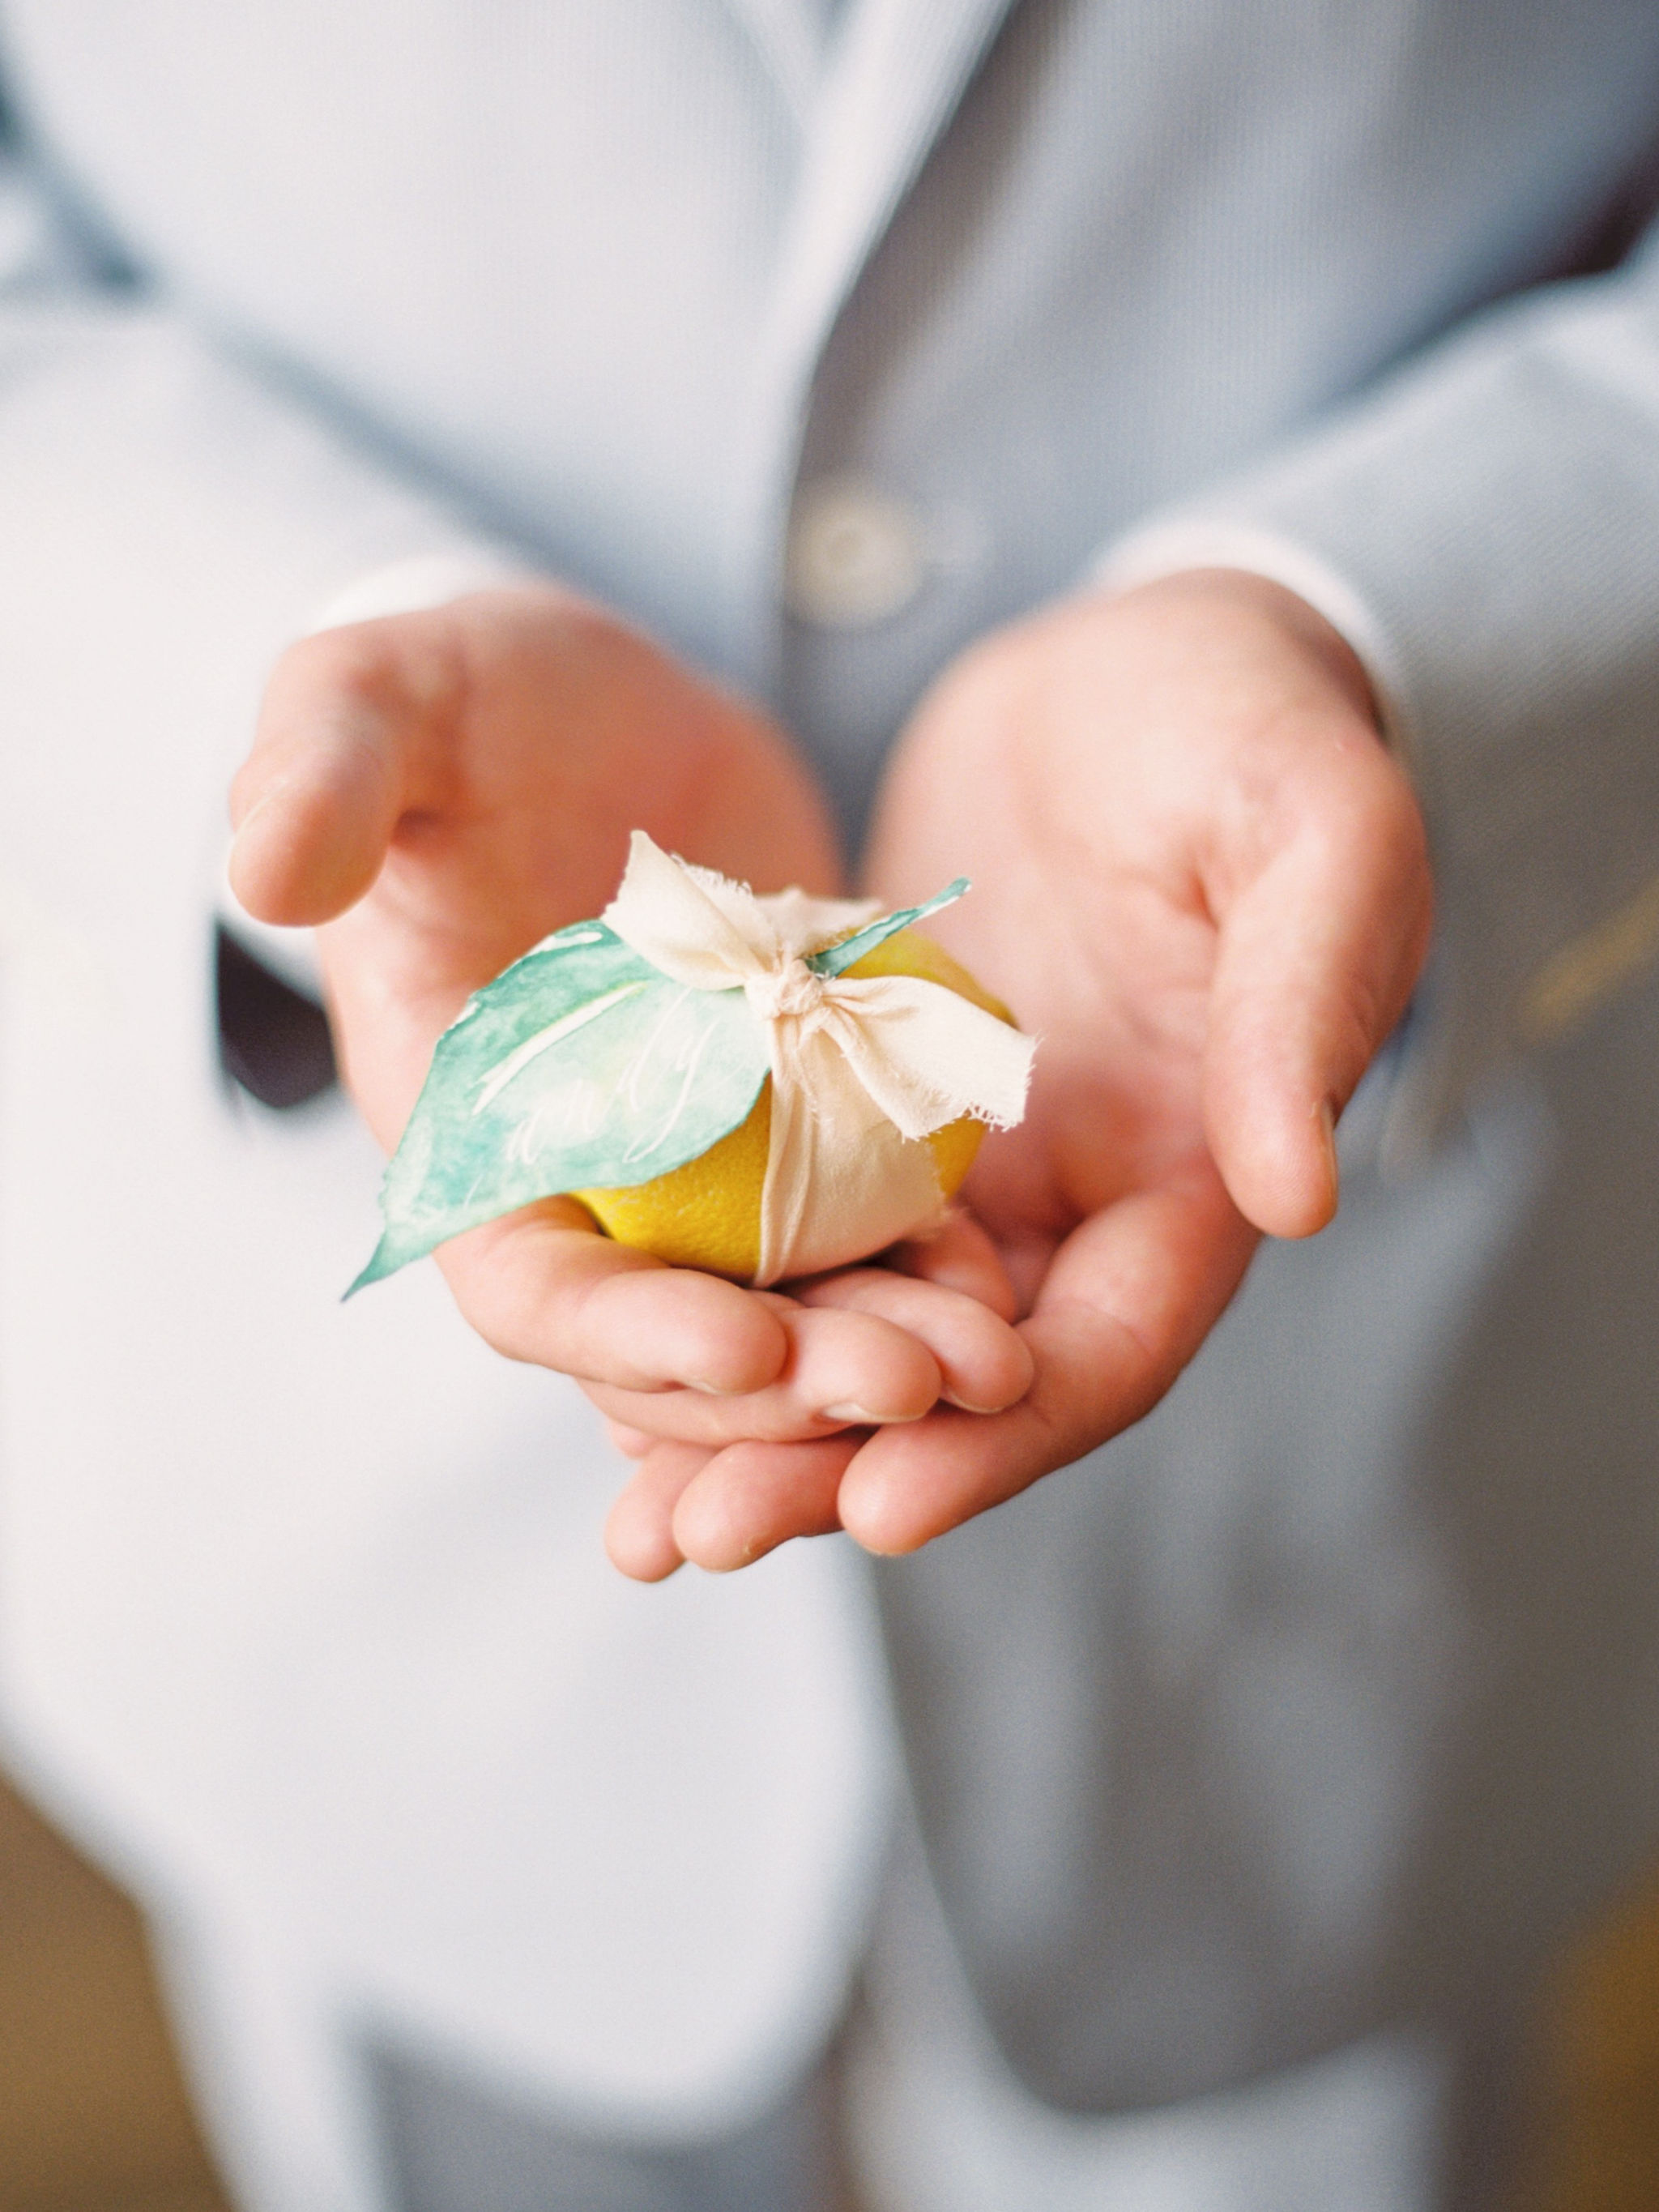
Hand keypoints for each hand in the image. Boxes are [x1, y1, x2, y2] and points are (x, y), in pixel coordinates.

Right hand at [231, 585, 1020, 1427]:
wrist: (598, 708)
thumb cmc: (467, 705)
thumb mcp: (382, 700)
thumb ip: (321, 773)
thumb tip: (258, 870)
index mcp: (467, 1127)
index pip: (529, 1286)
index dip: (628, 1336)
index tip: (752, 1348)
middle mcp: (580, 1183)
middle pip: (680, 1338)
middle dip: (791, 1384)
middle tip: (921, 1385)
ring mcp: (696, 1170)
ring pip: (786, 1312)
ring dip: (878, 1354)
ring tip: (994, 1362)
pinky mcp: (796, 1129)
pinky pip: (864, 1233)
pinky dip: (924, 1273)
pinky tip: (1012, 1290)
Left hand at [605, 571, 1431, 1571]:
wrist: (1137, 669)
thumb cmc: (1247, 728)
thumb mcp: (1312, 832)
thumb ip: (1303, 1000)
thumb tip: (1292, 1196)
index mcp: (1197, 1172)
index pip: (1107, 1346)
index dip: (1005, 1439)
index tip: (884, 1506)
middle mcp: (1077, 1202)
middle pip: (962, 1384)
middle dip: (840, 1467)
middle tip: (700, 1535)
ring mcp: (967, 1162)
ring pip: (860, 1328)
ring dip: (757, 1421)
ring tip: (640, 1516)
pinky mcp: (868, 1104)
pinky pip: (787, 1225)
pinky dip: (717, 1300)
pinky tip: (612, 1353)